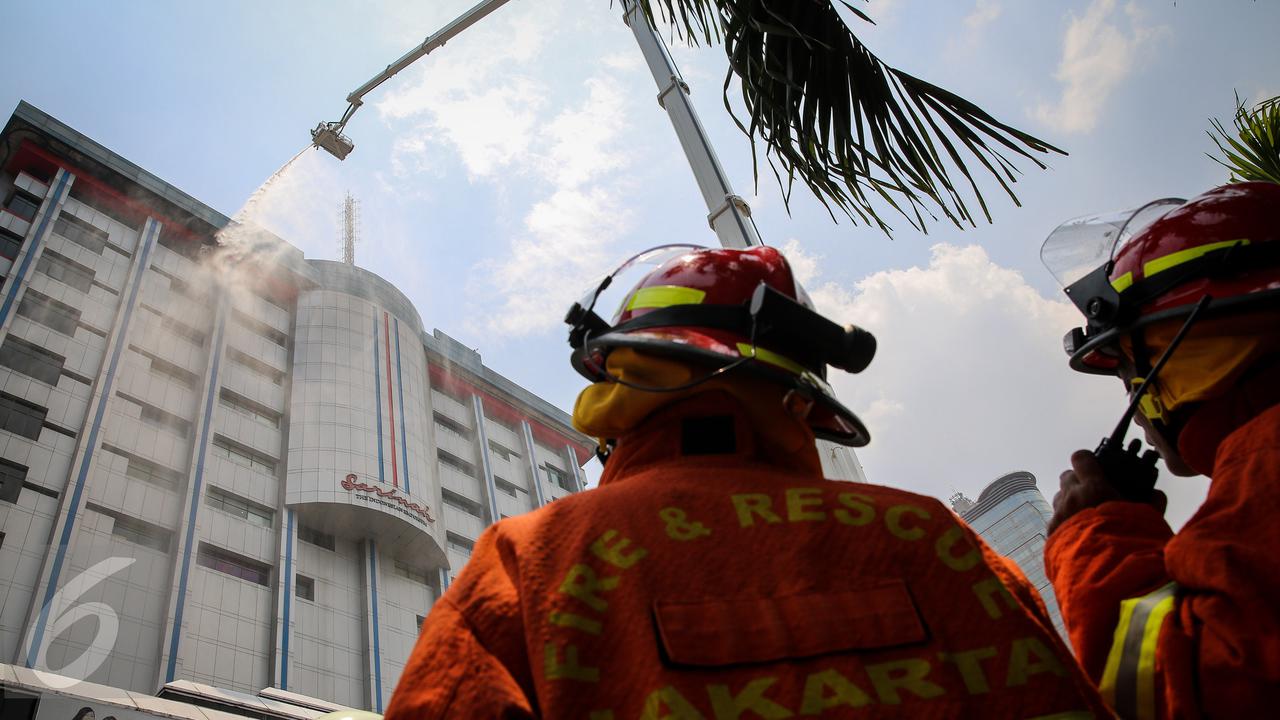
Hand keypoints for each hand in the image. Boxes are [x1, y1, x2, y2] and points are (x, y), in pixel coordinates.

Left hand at [1048, 449, 1166, 534]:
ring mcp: (1060, 514)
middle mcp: (1072, 497)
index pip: (1081, 458)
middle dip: (1078, 481)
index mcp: (1094, 487)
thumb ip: (1153, 502)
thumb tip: (1157, 493)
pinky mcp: (1052, 532)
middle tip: (1092, 492)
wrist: (1105, 571)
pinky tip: (1078, 533)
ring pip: (1060, 497)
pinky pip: (1056, 518)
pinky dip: (1065, 521)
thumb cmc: (1129, 542)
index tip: (1093, 465)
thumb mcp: (1147, 519)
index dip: (1086, 460)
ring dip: (1070, 500)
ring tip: (1086, 514)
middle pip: (1067, 477)